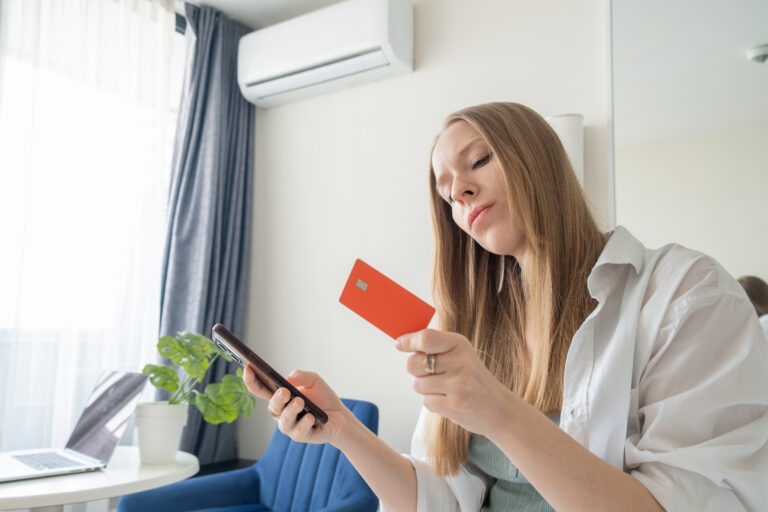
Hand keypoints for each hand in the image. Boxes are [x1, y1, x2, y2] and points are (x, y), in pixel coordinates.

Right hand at [243, 365, 352, 445]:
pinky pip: (298, 432)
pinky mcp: (301, 436)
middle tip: (284, 391)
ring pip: (284, 421)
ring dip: (291, 411)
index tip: (248, 368)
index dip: (251, 380)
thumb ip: (301, 376)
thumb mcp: (314, 381)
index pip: (261, 389)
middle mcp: (281, 412)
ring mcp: (290, 425)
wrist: (340, 417)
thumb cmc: (323, 398)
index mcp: (280, 397)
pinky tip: (310, 417)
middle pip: (272, 407)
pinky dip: (304, 423)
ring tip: (300, 402)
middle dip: (277, 399)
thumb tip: (289, 378)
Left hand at [395, 329, 517, 436]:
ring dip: (427, 389)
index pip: (425, 339)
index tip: (399, 344)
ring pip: (418, 385)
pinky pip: (426, 402)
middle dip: (416, 371)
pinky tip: (450, 400)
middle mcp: (460, 362)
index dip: (408, 342)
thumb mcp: (459, 354)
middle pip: (413, 363)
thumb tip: (399, 342)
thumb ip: (433, 346)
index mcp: (459, 344)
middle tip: (432, 373)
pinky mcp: (455, 406)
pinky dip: (434, 402)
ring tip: (446, 389)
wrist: (499, 408)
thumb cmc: (472, 379)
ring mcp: (458, 385)